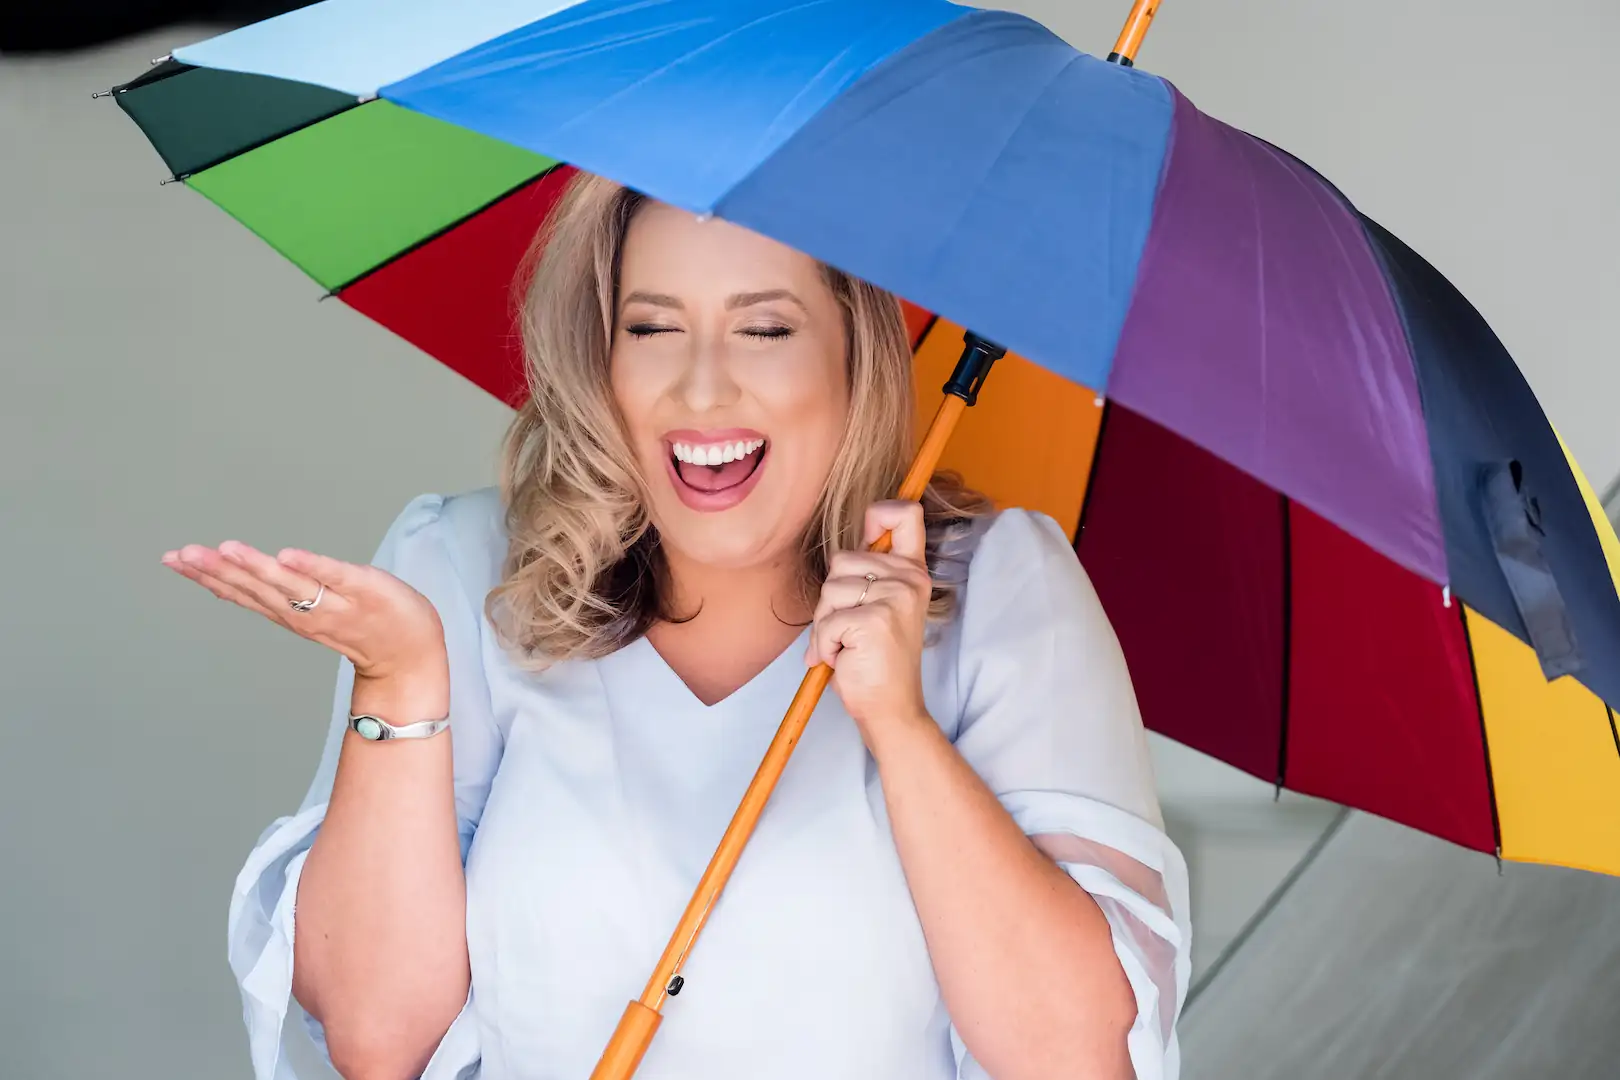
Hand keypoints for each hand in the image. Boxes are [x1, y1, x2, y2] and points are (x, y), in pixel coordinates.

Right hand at [160, 538, 446, 684]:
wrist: (409, 656)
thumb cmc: (362, 627)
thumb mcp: (308, 611)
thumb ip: (276, 594)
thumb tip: (237, 574)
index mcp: (289, 613)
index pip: (242, 592)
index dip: (207, 576)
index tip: (174, 560)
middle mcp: (305, 611)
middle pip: (256, 588)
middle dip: (218, 570)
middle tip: (183, 553)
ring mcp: (335, 603)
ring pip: (288, 584)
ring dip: (257, 567)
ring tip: (227, 549)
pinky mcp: (366, 592)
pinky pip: (336, 577)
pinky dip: (312, 567)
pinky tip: (287, 556)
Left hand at [806, 500, 934, 747]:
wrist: (891, 708)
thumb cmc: (876, 660)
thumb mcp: (880, 608)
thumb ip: (869, 576)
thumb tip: (841, 551)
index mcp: (912, 572)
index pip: (905, 515)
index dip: (879, 513)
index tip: (869, 535)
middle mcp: (909, 580)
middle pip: (842, 559)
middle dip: (831, 598)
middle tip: (849, 629)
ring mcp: (894, 598)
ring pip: (829, 590)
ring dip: (826, 625)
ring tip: (848, 646)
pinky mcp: (873, 620)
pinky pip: (825, 622)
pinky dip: (823, 646)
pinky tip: (844, 659)